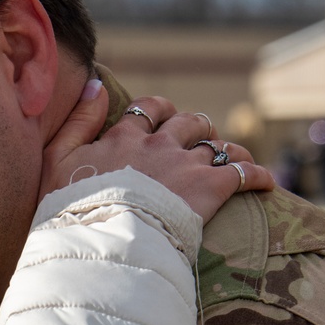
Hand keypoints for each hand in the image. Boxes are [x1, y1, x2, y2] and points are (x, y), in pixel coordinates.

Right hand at [41, 87, 274, 223]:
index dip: (159, 112)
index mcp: (124, 137)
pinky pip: (242, 173)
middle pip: (189, 123)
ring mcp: (186, 165)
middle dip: (198, 128)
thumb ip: (77, 121)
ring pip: (217, 146)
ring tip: (231, 158)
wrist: (102, 240)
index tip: (163, 121)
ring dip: (226, 148)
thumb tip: (95, 83)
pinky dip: (257, 175)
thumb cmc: (71, 210)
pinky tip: (267, 182)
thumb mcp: (57, 161)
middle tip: (201, 142)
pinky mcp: (210, 189)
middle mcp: (159, 144)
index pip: (148, 109)